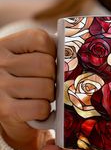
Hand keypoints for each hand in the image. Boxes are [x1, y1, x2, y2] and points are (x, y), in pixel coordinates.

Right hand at [0, 29, 55, 149]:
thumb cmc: (17, 84)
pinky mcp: (5, 110)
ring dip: (48, 96)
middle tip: (44, 83)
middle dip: (52, 77)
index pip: (40, 39)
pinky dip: (43, 111)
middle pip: (47, 65)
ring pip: (46, 87)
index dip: (51, 52)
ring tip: (39, 97)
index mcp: (3, 46)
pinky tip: (35, 110)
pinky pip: (40, 107)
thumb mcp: (20, 61)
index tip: (47, 62)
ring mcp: (0, 86)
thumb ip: (40, 52)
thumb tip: (65, 51)